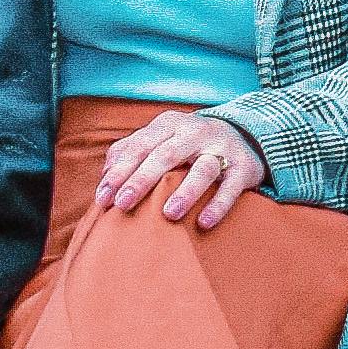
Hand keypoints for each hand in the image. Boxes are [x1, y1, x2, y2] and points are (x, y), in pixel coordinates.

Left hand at [96, 108, 267, 228]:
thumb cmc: (187, 146)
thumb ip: (130, 153)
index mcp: (169, 124)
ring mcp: (221, 148)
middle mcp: (195, 132)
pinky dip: (218, 204)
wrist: (243, 136)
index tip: (103, 199)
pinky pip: (231, 187)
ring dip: (185, 191)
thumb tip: (103, 181)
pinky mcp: (244, 167)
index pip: (140, 146)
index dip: (119, 172)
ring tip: (169, 214)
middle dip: (142, 180)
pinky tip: (204, 223)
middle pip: (165, 155)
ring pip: (203, 168)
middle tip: (123, 205)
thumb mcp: (160, 140)